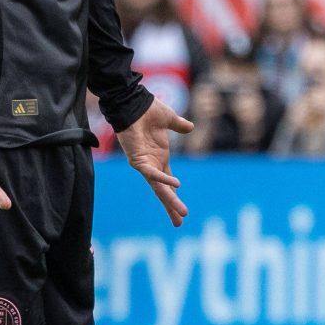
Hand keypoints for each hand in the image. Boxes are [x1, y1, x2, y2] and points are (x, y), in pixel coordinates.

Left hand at [118, 97, 194, 226]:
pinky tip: (177, 185)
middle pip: (162, 191)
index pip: (168, 182)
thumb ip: (179, 126)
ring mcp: (144, 163)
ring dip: (170, 199)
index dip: (174, 196)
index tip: (181, 211)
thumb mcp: (169, 119)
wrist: (134, 102)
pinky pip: (152, 172)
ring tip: (181, 213)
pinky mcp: (138, 159)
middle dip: (171, 207)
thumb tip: (190, 127)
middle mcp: (152, 164)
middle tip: (179, 223)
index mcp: (159, 158)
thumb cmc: (148, 110)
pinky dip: (163, 179)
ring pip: (158, 187)